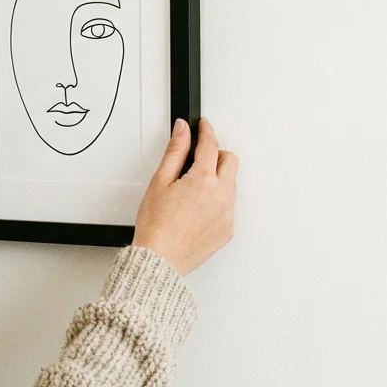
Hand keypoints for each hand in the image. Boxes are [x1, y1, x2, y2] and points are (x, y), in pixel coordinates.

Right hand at [133, 118, 237, 275]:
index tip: (204, 126)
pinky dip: (217, 201)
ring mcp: (228, 213)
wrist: (160, 260)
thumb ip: (175, 152)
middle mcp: (222, 195)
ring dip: (217, 180)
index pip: (211, 145)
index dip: (207, 131)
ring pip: (231, 184)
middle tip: (197, 162)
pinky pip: (229, 206)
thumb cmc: (156, 226)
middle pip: (229, 160)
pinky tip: (197, 210)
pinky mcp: (229, 228)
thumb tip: (182, 130)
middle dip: (215, 156)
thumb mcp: (159, 182)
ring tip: (192, 193)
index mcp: (203, 180)